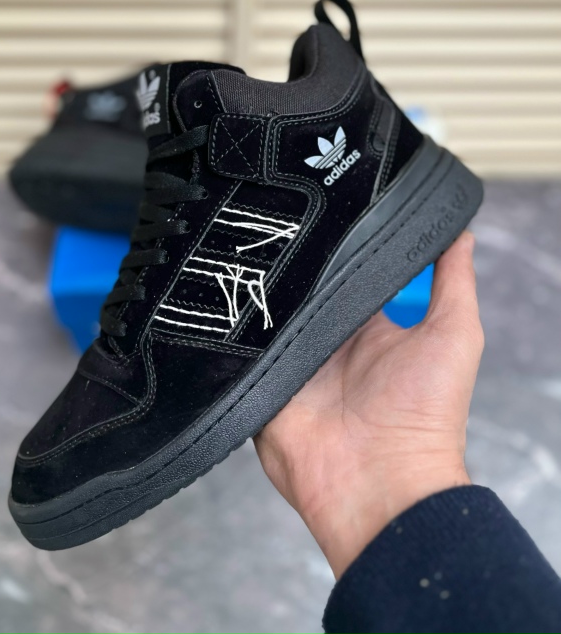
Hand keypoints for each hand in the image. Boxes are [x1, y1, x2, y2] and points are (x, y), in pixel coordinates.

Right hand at [254, 232, 482, 577]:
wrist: (378, 484)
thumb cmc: (425, 412)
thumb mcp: (453, 336)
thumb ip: (452, 283)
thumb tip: (459, 231)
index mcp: (370, 324)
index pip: (352, 270)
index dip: (345, 238)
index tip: (330, 199)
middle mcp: (330, 338)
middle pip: (306, 286)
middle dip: (295, 258)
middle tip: (276, 215)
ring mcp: (294, 359)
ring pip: (271, 311)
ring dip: (263, 289)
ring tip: (244, 244)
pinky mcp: (264, 380)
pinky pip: (243, 347)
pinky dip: (235, 327)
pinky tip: (224, 295)